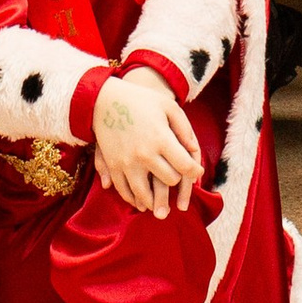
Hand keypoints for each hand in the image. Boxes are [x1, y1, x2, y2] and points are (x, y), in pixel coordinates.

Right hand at [91, 68, 203, 218]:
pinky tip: (140, 200)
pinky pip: (125, 191)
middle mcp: (144, 154)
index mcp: (160, 138)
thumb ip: (184, 128)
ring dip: (155, 200)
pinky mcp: (113, 166)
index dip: (194, 171)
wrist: (105, 100)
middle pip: (169, 180)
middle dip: (176, 180)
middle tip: (177, 178)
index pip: (184, 166)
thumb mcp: (168, 106)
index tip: (197, 172)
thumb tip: (193, 150)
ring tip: (160, 202)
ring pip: (146, 194)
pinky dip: (134, 199)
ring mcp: (127, 162)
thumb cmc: (141, 100)